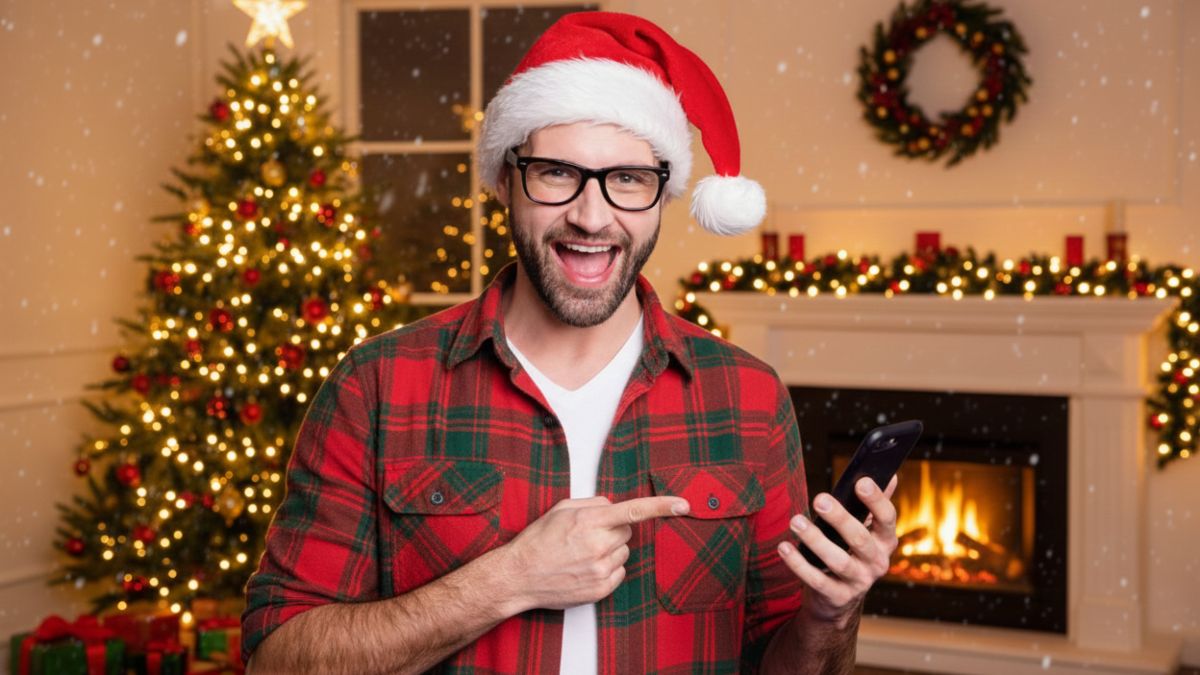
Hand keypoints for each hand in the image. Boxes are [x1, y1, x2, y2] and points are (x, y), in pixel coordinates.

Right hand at [496, 495, 689, 612]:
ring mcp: (601, 570)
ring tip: (581, 553)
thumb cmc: (537, 541)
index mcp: (590, 521)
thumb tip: (613, 506)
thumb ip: (593, 503)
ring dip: (610, 549)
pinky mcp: (601, 589)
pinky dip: (607, 568)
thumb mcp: (561, 509)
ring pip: (624, 551)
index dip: (663, 506)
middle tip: (588, 535)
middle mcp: (599, 545)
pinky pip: (619, 571)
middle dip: (614, 529)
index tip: (684, 504)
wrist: (519, 576)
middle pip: (628, 531)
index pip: (635, 510)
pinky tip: (584, 568)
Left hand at [777, 476, 898, 623]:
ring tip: (796, 522)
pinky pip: (816, 580)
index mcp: (885, 541)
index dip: (876, 500)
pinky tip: (784, 547)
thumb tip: (890, 476)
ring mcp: (859, 582)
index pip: (887, 518)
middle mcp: (877, 562)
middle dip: (840, 518)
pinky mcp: (837, 597)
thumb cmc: (850, 553)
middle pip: (860, 538)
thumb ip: (874, 506)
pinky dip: (799, 564)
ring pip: (838, 560)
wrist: (838, 599)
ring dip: (815, 540)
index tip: (860, 481)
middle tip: (819, 499)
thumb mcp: (866, 531)